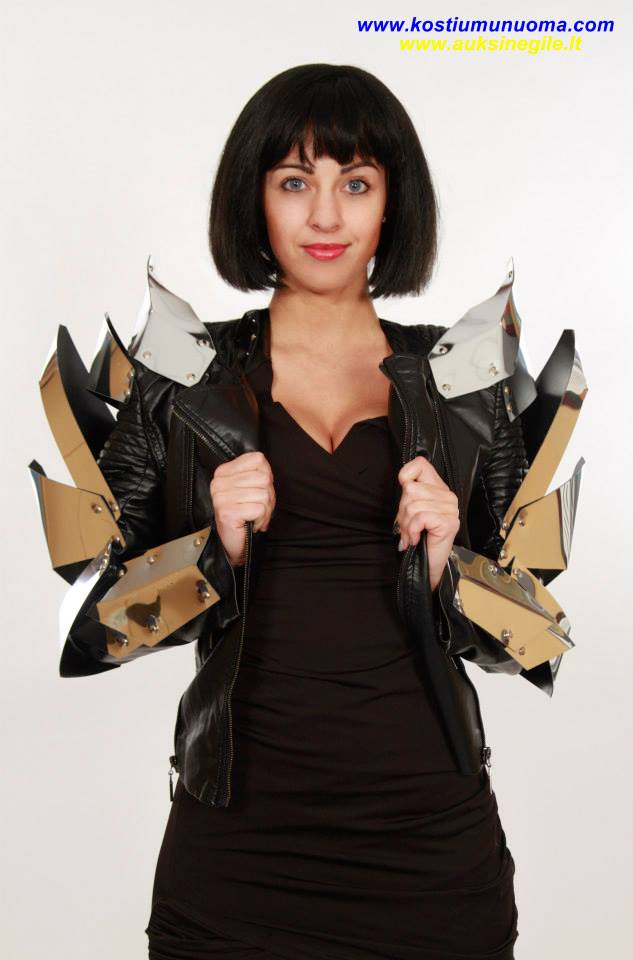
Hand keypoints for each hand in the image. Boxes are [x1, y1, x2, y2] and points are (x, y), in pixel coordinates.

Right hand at [210, 451, 275, 566]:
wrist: (233, 544)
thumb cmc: (244, 516)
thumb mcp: (249, 489)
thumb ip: (257, 474)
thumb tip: (268, 469)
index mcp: (223, 472)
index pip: (258, 460)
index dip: (267, 477)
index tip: (259, 492)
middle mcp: (219, 482)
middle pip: (264, 478)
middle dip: (268, 497)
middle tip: (258, 509)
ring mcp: (222, 497)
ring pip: (264, 494)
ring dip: (265, 511)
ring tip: (254, 517)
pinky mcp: (227, 512)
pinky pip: (260, 509)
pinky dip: (261, 519)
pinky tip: (251, 523)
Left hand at [393, 456, 459, 591]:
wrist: (428, 566)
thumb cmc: (419, 539)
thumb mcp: (410, 512)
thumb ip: (409, 495)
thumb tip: (403, 481)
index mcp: (438, 489)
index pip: (421, 464)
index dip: (406, 474)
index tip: (404, 491)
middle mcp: (448, 496)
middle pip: (410, 489)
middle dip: (402, 511)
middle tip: (407, 527)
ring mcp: (450, 509)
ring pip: (413, 504)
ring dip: (406, 524)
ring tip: (411, 534)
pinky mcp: (448, 522)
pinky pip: (419, 517)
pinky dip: (411, 530)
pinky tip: (416, 538)